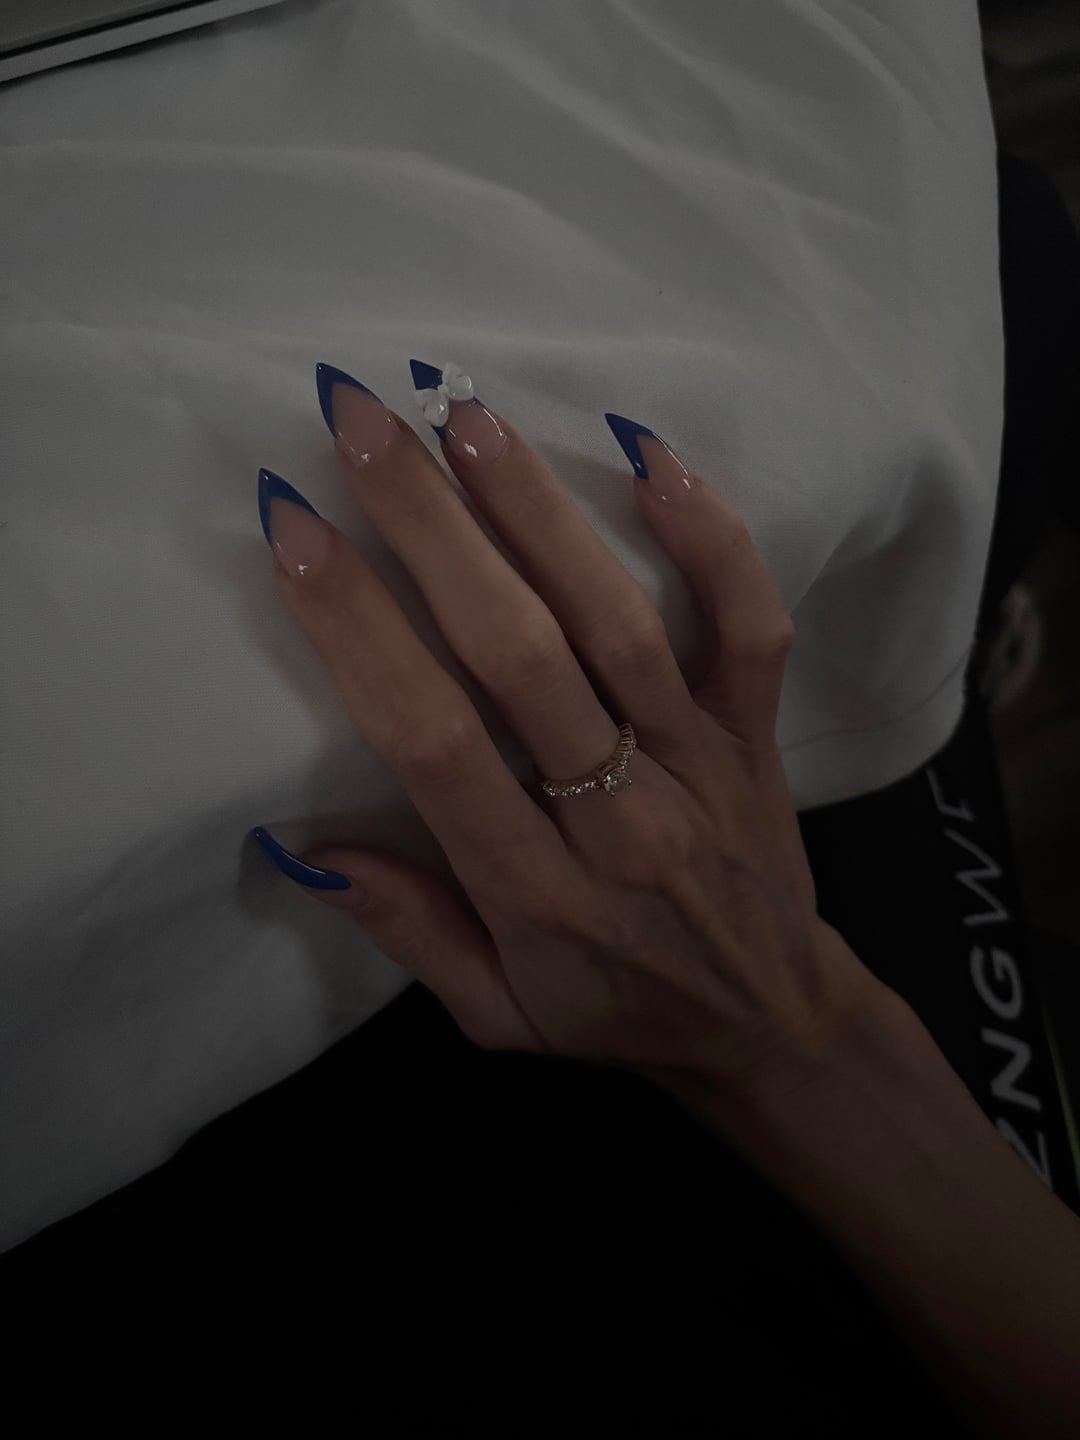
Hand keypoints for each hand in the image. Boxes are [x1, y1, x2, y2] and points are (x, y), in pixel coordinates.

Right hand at [254, 361, 877, 1095]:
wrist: (773, 1024)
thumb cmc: (616, 1011)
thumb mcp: (497, 1014)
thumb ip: (410, 931)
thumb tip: (302, 846)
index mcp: (535, 892)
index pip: (432, 740)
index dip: (357, 629)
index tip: (294, 529)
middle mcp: (617, 817)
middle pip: (518, 656)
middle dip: (431, 530)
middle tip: (364, 421)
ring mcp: (697, 763)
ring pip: (619, 625)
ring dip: (540, 511)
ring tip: (467, 417)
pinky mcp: (759, 733)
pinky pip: (750, 630)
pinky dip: (715, 542)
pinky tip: (652, 458)